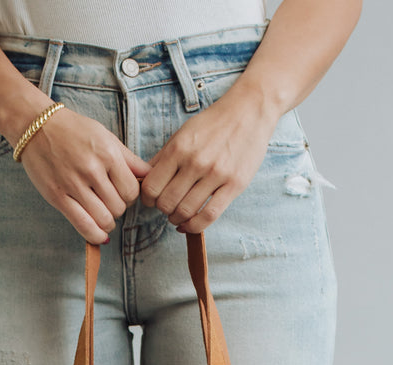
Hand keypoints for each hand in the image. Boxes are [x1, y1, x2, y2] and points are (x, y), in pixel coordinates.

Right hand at [19, 108, 151, 243]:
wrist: (37, 126)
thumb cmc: (74, 131)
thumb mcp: (106, 137)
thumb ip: (129, 159)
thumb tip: (150, 177)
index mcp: (107, 154)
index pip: (132, 191)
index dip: (130, 196)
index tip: (121, 193)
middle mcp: (92, 169)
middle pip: (119, 207)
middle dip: (118, 208)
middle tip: (109, 201)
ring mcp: (73, 184)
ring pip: (104, 219)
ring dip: (107, 222)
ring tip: (102, 213)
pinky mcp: (58, 197)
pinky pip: (84, 226)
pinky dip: (96, 235)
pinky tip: (99, 233)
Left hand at [140, 91, 279, 232]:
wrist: (249, 111)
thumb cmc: (213, 124)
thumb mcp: (183, 134)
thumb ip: (163, 157)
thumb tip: (143, 179)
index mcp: (179, 148)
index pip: (151, 186)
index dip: (147, 199)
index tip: (151, 200)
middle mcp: (196, 162)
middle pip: (166, 202)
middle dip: (162, 210)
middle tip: (166, 207)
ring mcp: (216, 174)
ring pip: (186, 211)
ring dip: (177, 219)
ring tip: (178, 215)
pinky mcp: (234, 185)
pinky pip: (209, 215)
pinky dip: (194, 226)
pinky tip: (188, 224)